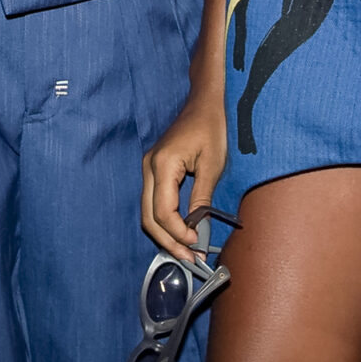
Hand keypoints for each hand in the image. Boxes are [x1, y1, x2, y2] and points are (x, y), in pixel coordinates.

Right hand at [141, 90, 226, 262]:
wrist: (204, 102)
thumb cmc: (212, 128)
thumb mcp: (212, 165)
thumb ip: (201, 199)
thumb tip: (196, 230)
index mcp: (163, 165)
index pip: (163, 212)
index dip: (178, 233)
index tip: (197, 244)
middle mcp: (148, 168)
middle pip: (149, 217)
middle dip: (168, 242)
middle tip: (190, 259)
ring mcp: (148, 168)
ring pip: (147, 213)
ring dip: (165, 235)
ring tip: (186, 251)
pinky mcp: (153, 170)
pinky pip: (152, 202)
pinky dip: (164, 221)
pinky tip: (181, 232)